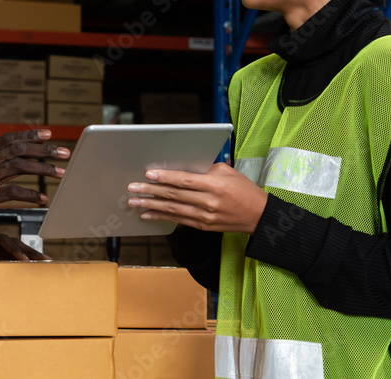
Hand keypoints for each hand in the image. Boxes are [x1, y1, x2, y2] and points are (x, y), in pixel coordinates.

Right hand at [0, 129, 68, 235]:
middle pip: (19, 149)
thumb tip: (7, 161)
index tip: (48, 134)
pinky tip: (42, 198)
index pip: (9, 139)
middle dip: (44, 150)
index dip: (29, 134)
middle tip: (64, 153)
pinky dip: (30, 195)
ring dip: (43, 169)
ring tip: (60, 173)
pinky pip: (12, 192)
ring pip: (19, 166)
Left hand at [126, 162, 268, 233]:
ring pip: (172, 210)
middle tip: (132, 188)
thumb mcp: (227, 172)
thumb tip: (182, 165)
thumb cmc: (243, 189)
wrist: (258, 216)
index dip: (165, 177)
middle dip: (151, 191)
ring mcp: (205, 216)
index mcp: (214, 185)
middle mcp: (208, 202)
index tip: (149, 174)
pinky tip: (148, 214)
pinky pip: (178, 220)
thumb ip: (205, 168)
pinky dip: (161, 217)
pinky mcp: (203, 226)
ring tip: (134, 202)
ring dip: (151, 206)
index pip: (184, 180)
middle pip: (174, 195)